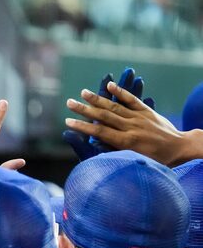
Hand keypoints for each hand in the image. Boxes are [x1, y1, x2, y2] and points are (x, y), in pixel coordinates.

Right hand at [65, 81, 186, 165]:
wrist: (180, 150)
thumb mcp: (131, 163)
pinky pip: (133, 99)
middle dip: (84, 109)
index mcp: (126, 142)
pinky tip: (110, 85)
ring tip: (84, 92)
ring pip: (115, 105)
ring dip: (98, 97)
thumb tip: (93, 145)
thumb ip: (111, 155)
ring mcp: (140, 117)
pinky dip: (122, 91)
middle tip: (69, 102)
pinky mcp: (147, 111)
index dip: (82, 126)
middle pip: (103, 116)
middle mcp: (132, 127)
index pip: (98, 131)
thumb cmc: (155, 162)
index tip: (68, 121)